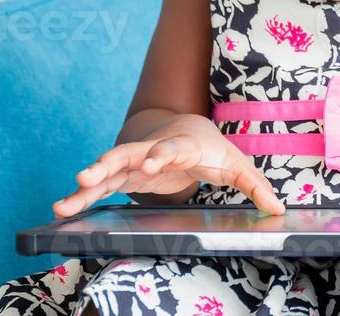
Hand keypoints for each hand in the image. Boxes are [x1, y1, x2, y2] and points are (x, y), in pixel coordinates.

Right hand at [53, 113, 284, 217]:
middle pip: (129, 154)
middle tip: (89, 176)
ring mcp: (134, 161)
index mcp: (182, 144)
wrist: (184, 129)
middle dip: (110, 163)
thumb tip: (278, 209)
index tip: (152, 162)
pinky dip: (81, 197)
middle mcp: (152, 149)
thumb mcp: (235, 165)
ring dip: (87, 183)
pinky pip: (99, 187)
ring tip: (64, 200)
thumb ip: (255, 185)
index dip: (162, 153)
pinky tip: (61, 210)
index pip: (172, 147)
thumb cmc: (211, 148)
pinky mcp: (122, 176)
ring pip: (107, 170)